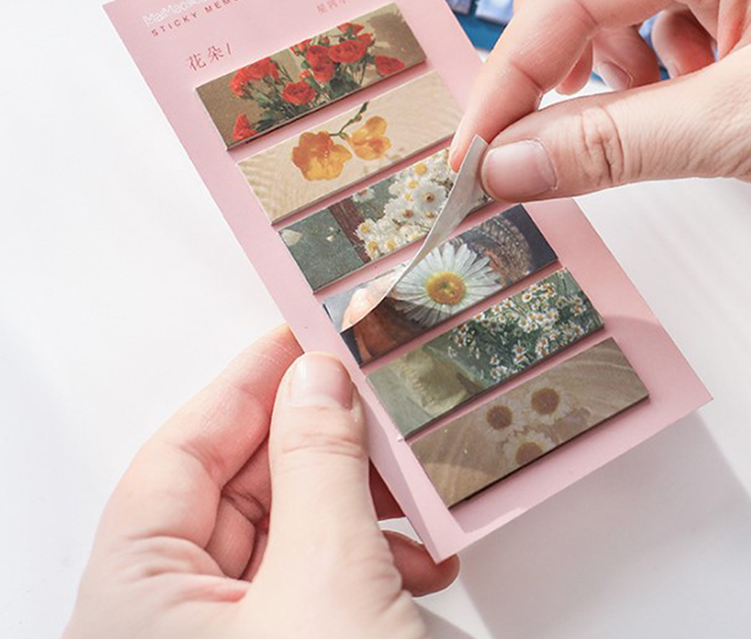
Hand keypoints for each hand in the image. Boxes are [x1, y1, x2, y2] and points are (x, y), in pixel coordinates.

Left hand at [64, 327, 456, 638]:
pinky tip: (420, 562)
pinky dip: (370, 556)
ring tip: (413, 494)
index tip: (295, 335)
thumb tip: (316, 373)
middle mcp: (169, 623)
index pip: (180, 455)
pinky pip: (318, 576)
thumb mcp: (327, 580)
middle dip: (316, 444)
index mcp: (136, 602)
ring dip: (357, 504)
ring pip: (288, 532)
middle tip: (371, 400)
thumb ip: (317, 462)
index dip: (242, 386)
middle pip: (239, 490)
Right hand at [451, 0, 750, 199]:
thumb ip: (614, 144)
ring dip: (594, 56)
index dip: (511, 73)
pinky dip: (633, 77)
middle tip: (538, 103)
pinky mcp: (742, 19)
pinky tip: (669, 113)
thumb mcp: (745, 124)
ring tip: (632, 113)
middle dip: (542, 27)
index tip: (480, 149)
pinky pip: (651, 29)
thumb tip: (507, 164)